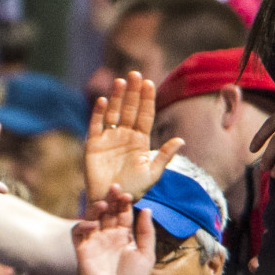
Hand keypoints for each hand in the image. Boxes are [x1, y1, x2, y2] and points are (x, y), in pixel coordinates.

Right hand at [71, 187, 156, 274]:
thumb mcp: (146, 254)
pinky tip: (92, 225)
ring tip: (104, 204)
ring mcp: (95, 242)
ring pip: (92, 218)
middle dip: (110, 199)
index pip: (123, 213)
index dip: (124, 203)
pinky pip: (78, 233)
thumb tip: (147, 209)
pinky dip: (83, 225)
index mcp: (125, 236)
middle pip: (108, 211)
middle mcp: (109, 236)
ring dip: (96, 208)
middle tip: (114, 188)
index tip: (127, 195)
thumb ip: (146, 231)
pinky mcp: (82, 250)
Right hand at [83, 73, 183, 203]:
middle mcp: (124, 135)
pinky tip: (104, 101)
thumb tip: (181, 140)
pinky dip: (99, 113)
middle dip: (133, 92)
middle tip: (135, 73)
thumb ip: (164, 156)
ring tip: (121, 81)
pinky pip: (96, 125)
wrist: (111, 201)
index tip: (150, 83)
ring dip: (117, 97)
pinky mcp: (93, 144)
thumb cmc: (133, 189)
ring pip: (114, 112)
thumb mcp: (153, 174)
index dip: (147, 99)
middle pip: (129, 109)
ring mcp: (108, 138)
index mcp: (140, 140)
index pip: (144, 115)